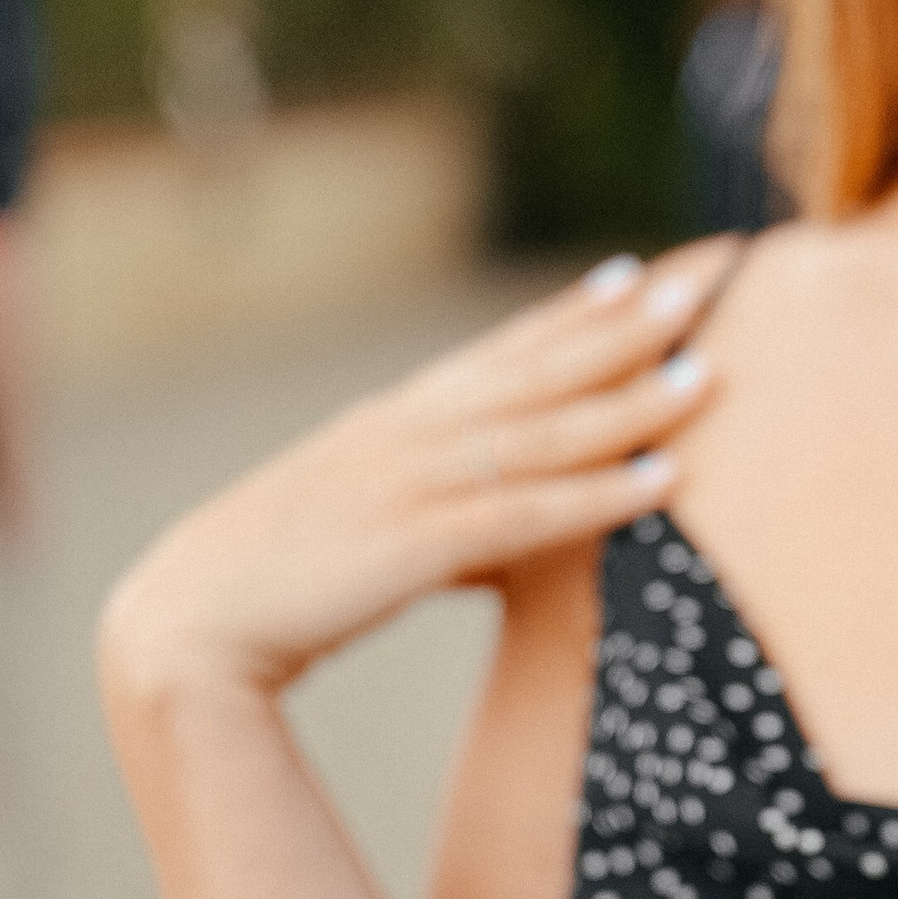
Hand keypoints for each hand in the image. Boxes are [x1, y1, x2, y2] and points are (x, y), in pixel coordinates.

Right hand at [98, 243, 735, 699]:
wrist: (186, 626)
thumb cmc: (278, 580)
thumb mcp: (364, 517)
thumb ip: (432, 504)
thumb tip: (500, 527)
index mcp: (396, 419)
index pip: (505, 348)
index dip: (577, 310)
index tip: (644, 272)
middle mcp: (410, 431)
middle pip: (542, 363)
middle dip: (633, 321)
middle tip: (711, 275)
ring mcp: (411, 481)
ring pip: (545, 429)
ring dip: (632, 399)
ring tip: (708, 369)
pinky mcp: (413, 544)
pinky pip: (527, 513)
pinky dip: (598, 495)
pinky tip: (662, 481)